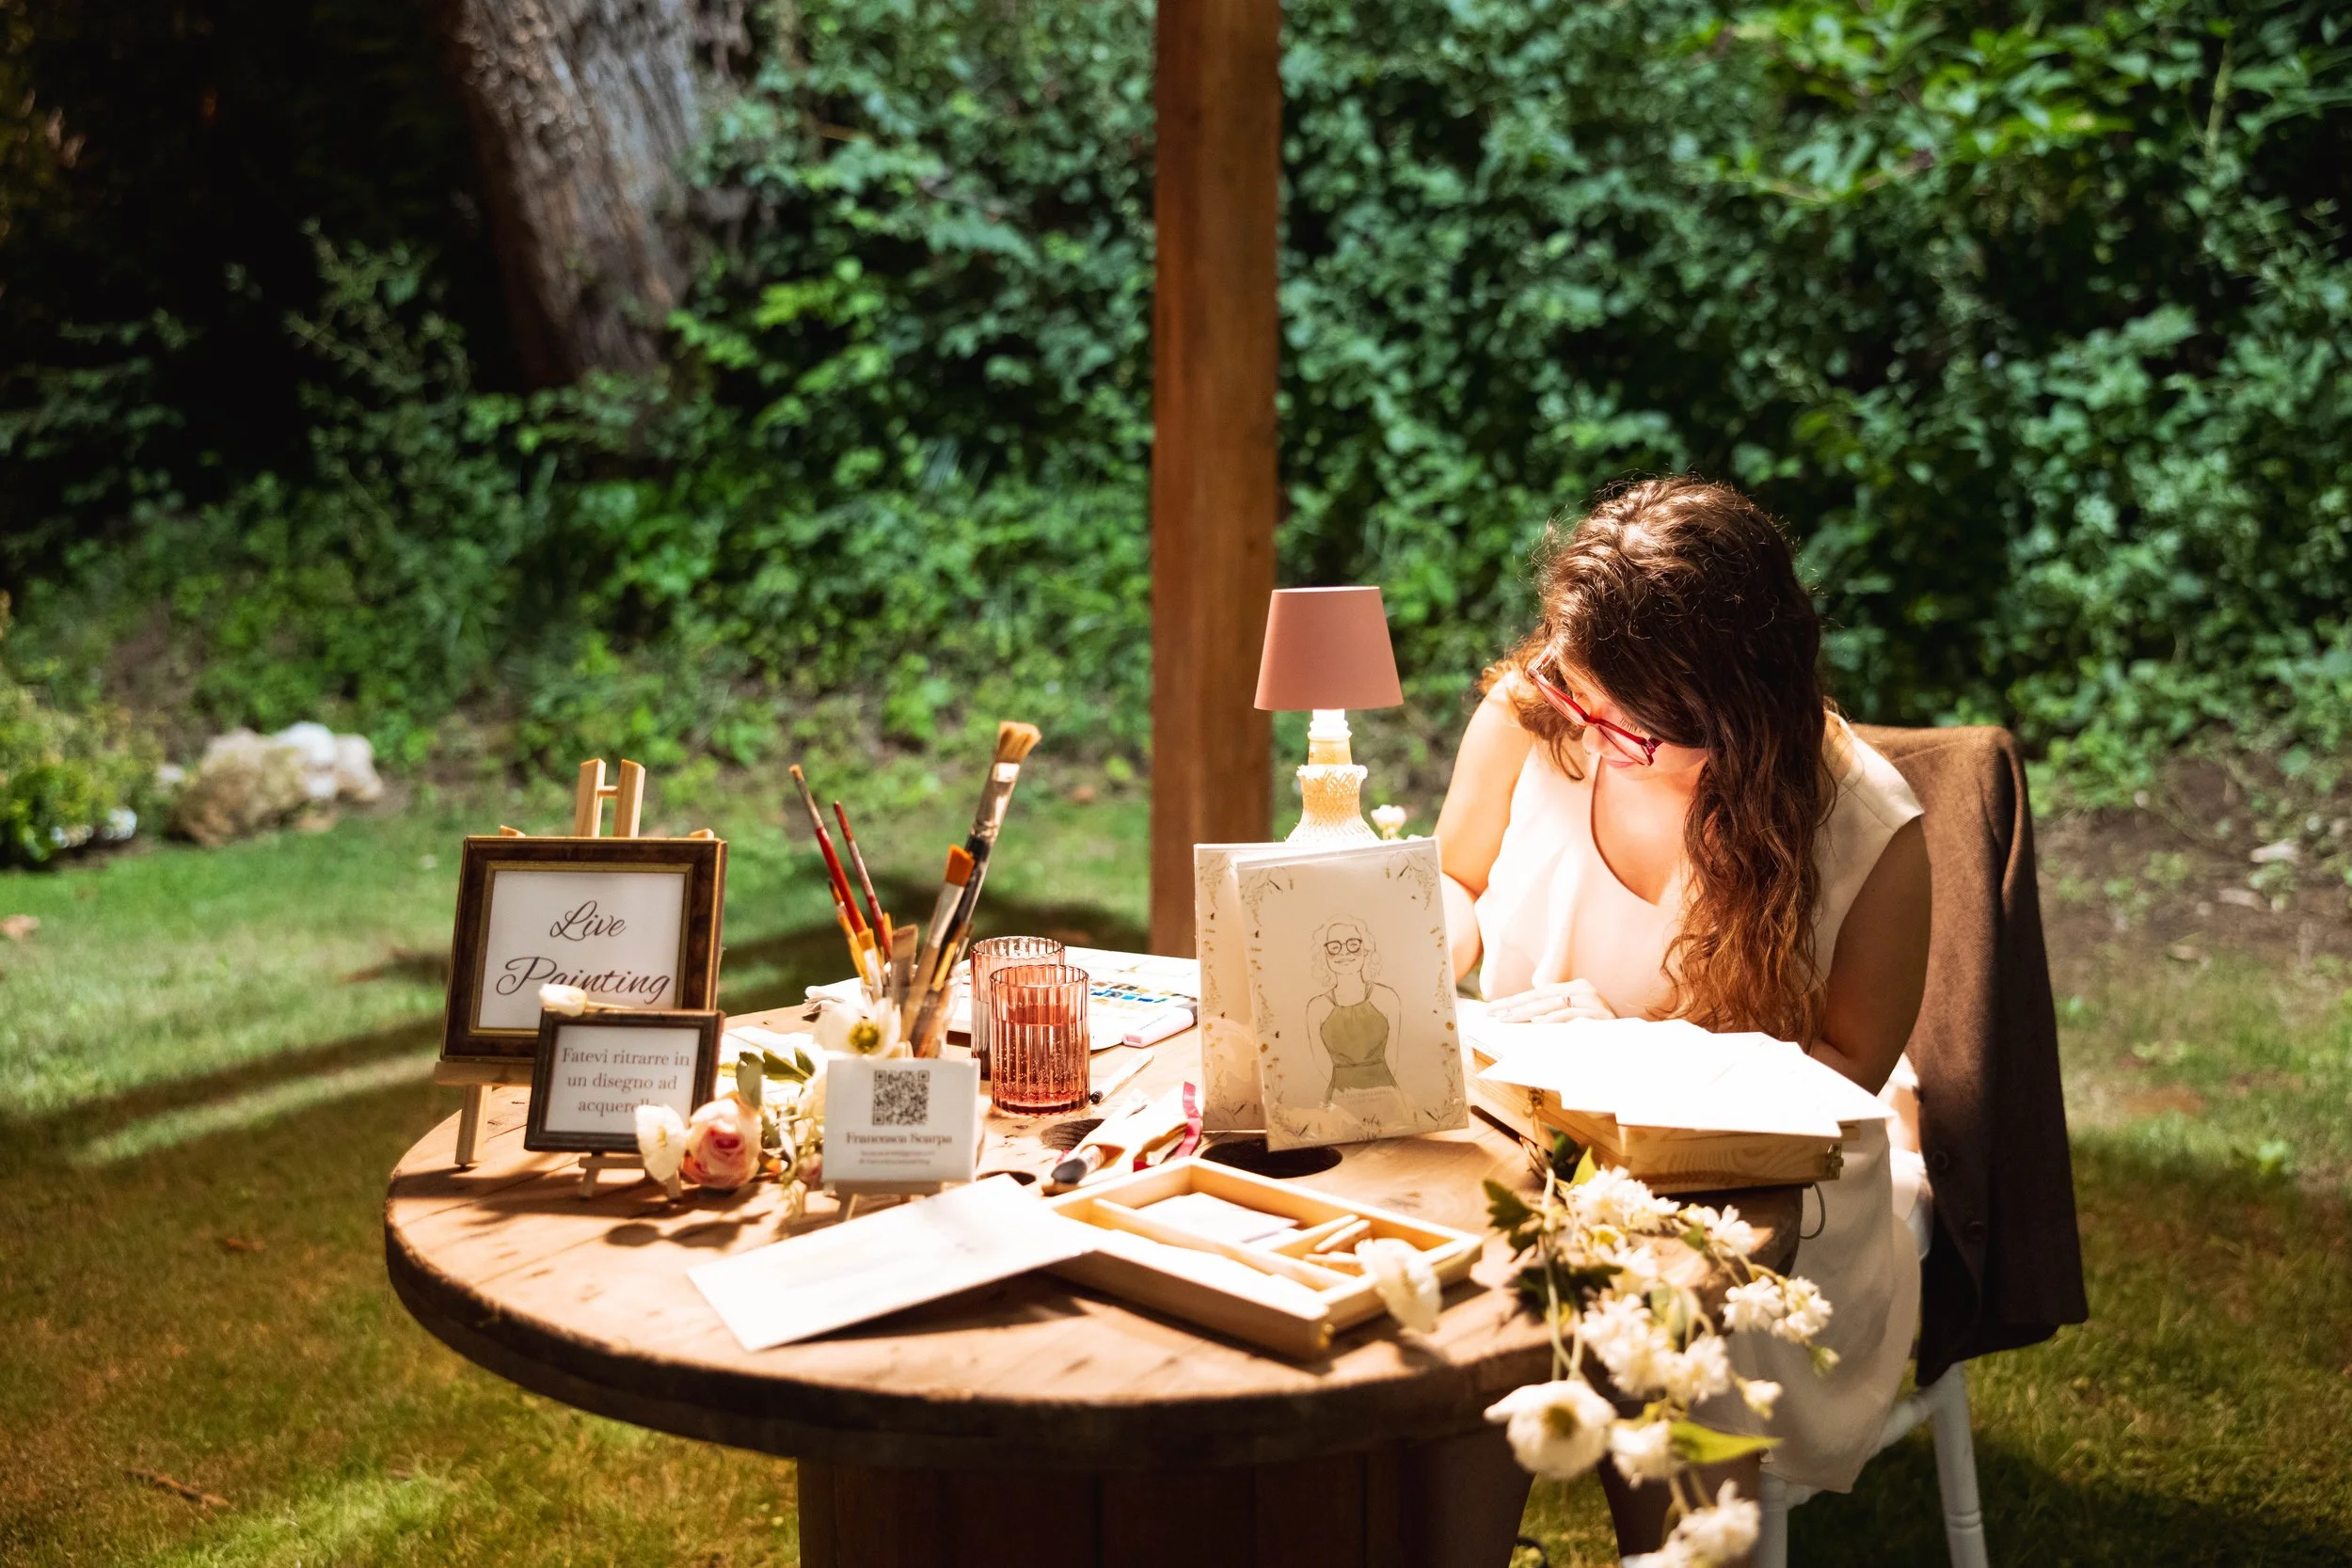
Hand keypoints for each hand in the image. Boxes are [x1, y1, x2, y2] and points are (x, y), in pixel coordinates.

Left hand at [1485, 978, 1615, 1024]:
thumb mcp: (1575, 1021)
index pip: (1537, 993)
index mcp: (1575, 988)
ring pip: (1553, 1005)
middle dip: (1513, 1007)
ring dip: (1528, 1013)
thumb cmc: (1600, 1034)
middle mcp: (1584, 990)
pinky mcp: (1600, 1016)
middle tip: (1492, 1014)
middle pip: (1540, 997)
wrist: (1634, 1043)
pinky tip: (1538, 1024)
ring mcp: (1593, 1002)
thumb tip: (1523, 1019)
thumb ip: (1554, 1015)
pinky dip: (1554, 1020)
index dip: (1513, 1001)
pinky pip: (1572, 1016)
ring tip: (1508, 1019)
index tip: (1492, 1009)